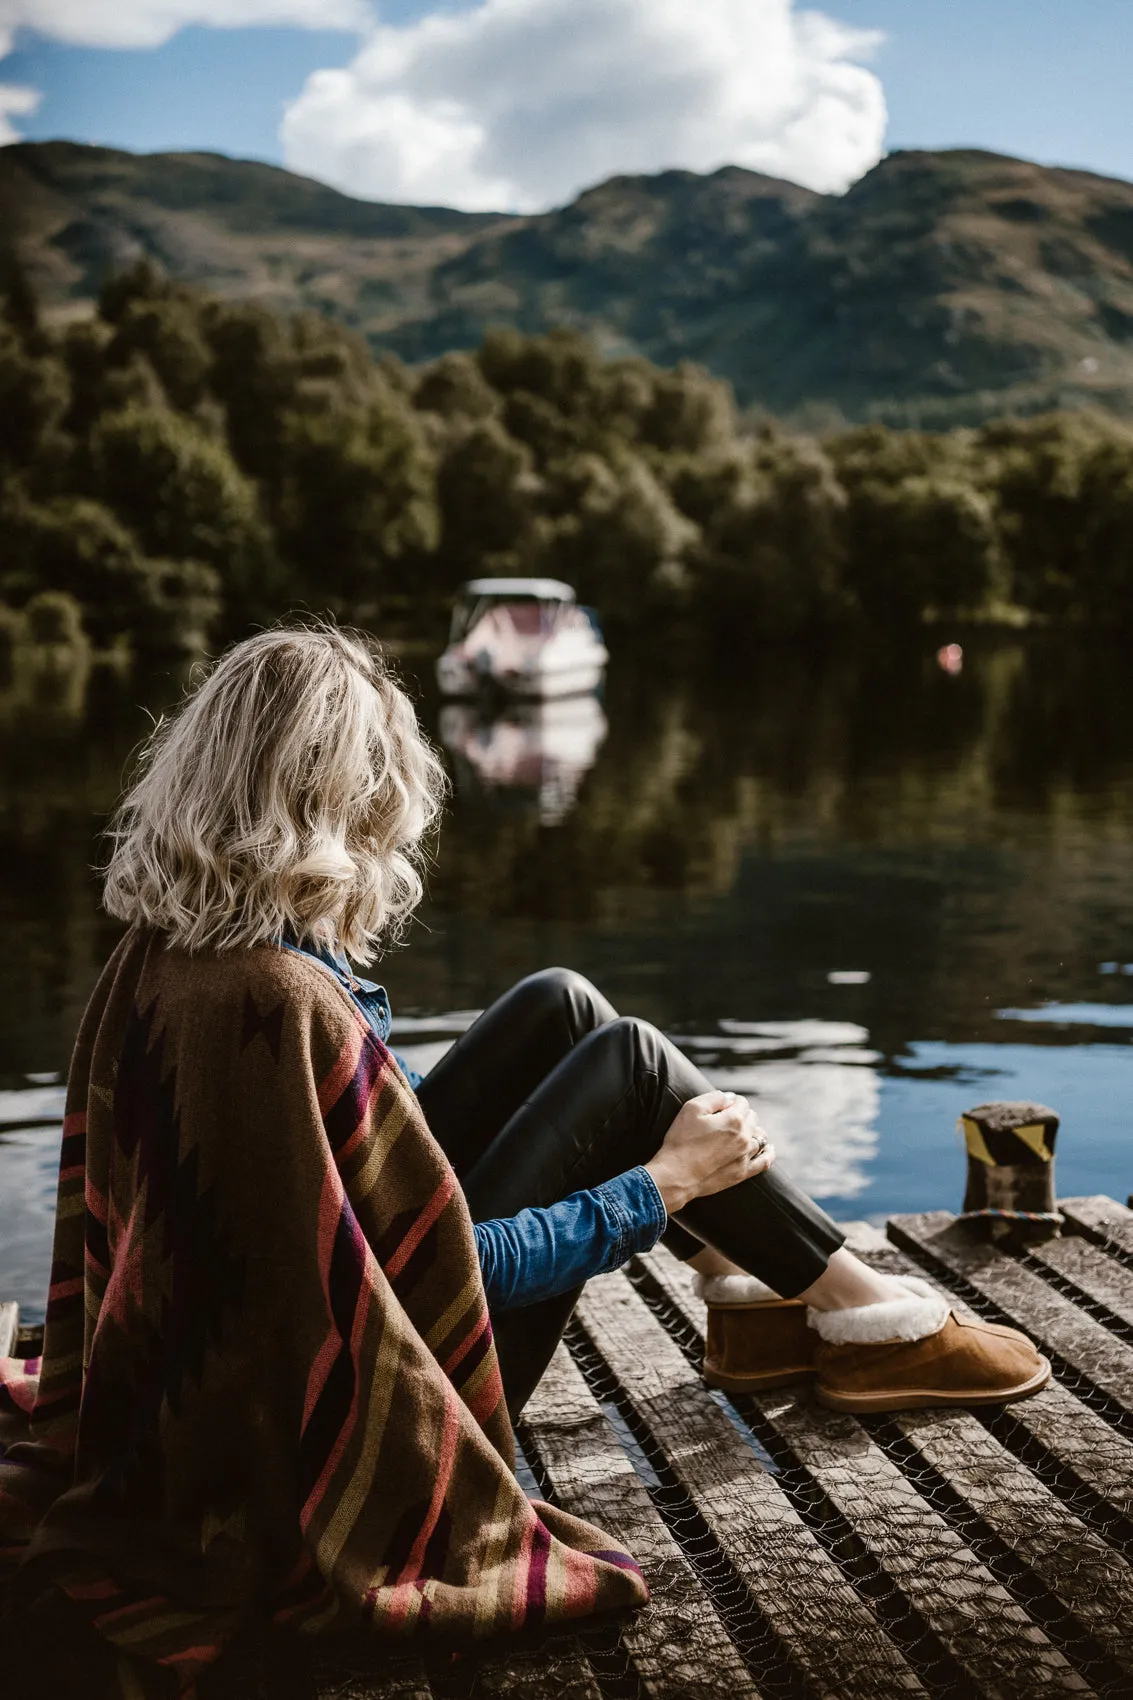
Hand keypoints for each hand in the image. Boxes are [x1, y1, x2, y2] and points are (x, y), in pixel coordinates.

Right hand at [644, 1090, 775, 1213]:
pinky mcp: (742, 1173)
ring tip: (743, 1131)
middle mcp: (744, 1137)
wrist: (676, 1175)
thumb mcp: (692, 1108)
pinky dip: (768, 1153)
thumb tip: (730, 1098)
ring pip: (760, 1137)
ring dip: (752, 1131)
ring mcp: (745, 1156)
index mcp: (734, 1119)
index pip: (742, 1102)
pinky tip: (769, 1149)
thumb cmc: (681, 1140)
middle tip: (725, 1119)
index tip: (720, 1106)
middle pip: (752, 1118)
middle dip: (741, 1114)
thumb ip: (714, 1097)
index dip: (731, 1101)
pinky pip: (764, 1162)